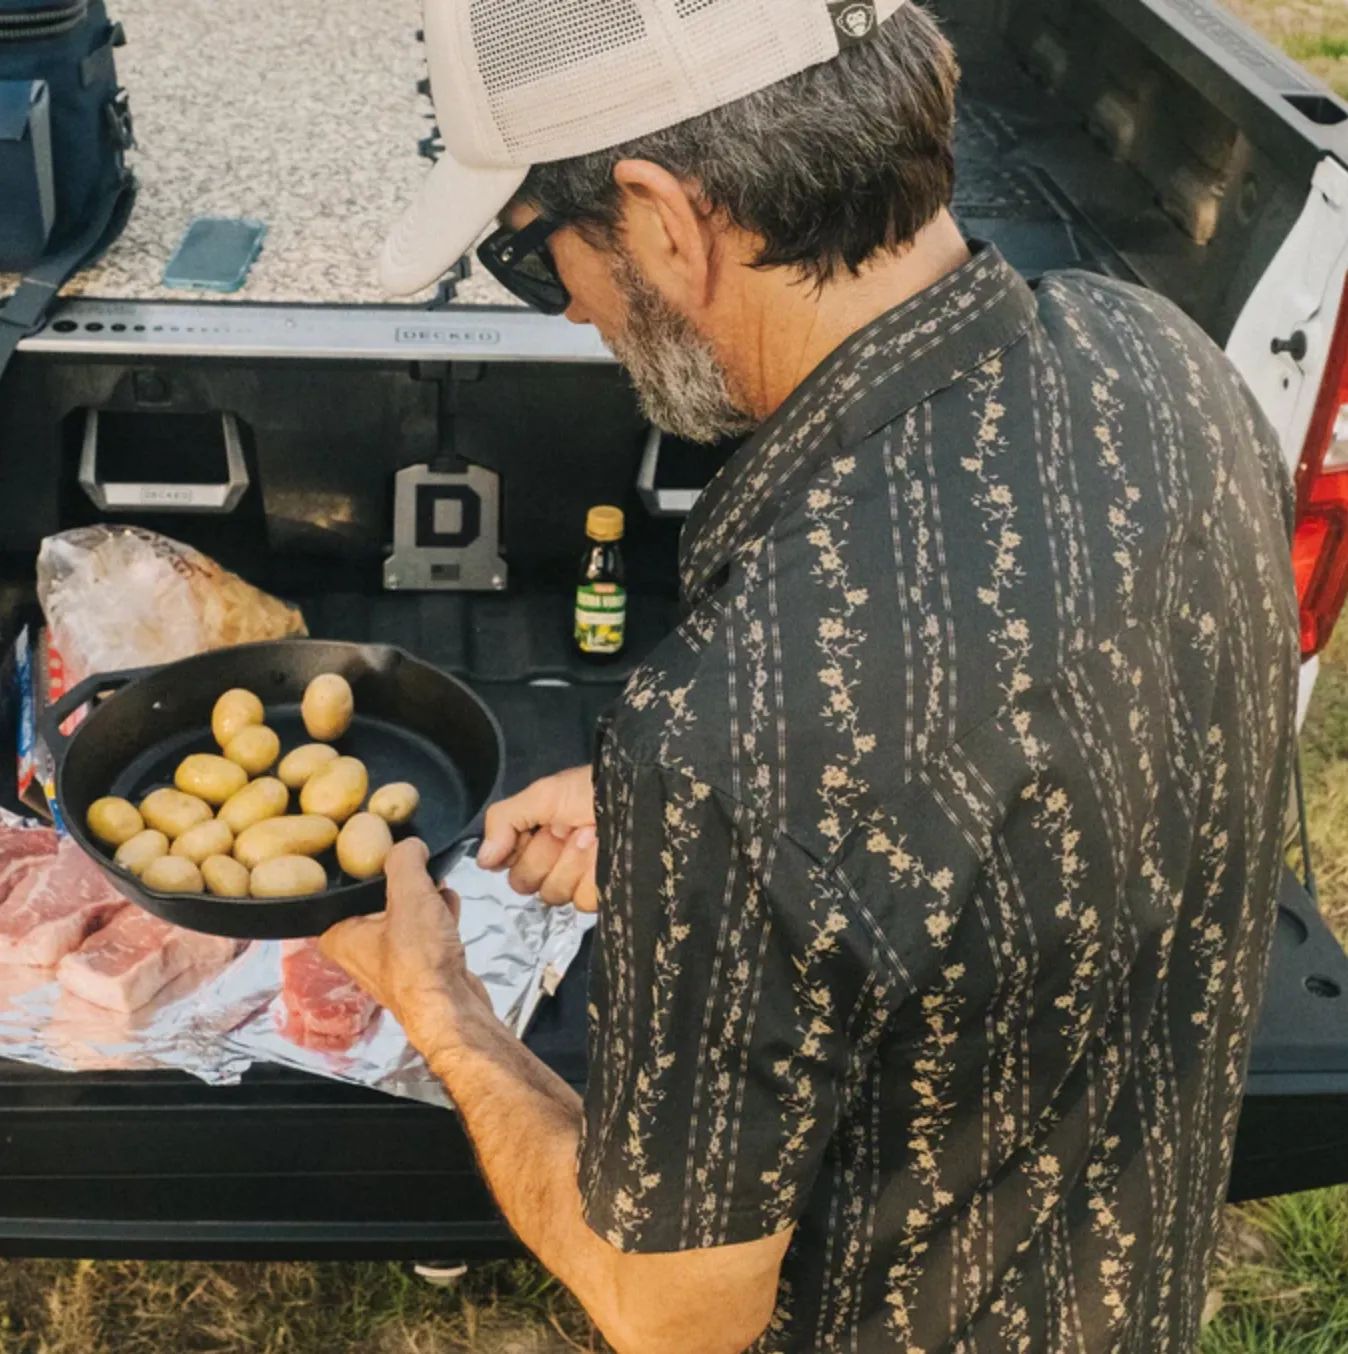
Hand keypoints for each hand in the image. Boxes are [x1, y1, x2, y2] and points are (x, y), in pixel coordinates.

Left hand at [320, 839, 491, 1056]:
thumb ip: (404, 860)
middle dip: (404, 882)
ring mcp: (391, 961)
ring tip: (440, 883)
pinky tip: (451, 904)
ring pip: (405, 914)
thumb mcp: (408, 894)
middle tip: (420, 866)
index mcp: (339, 935)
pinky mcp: (420, 968)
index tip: (386, 848)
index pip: (342, 888)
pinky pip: (425, 931)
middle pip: (379, 898)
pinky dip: (438, 916)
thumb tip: (410, 844)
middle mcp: (359, 950)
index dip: (366, 866)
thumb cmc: (419, 959)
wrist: (452, 1009)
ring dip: (426, 898)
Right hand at [477, 766, 598, 911]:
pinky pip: (583, 900)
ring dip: (572, 863)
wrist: (639, 796)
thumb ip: (504, 820)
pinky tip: (605, 854)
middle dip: (545, 855)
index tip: (533, 831)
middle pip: (525, 883)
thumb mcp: (544, 794)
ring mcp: (578, 879)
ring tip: (591, 837)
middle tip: (567, 830)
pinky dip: (594, 876)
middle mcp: (553, 860)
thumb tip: (482, 861)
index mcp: (536, 836)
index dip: (517, 850)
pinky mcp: (602, 893)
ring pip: (553, 893)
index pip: (506, 863)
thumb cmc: (592, 789)